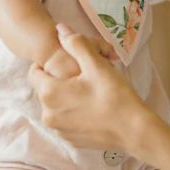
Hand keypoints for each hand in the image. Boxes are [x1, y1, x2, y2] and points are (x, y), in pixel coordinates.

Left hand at [29, 25, 156, 153]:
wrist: (135, 132)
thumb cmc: (116, 97)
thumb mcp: (97, 65)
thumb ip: (77, 44)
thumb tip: (60, 29)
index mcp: (49, 93)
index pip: (35, 71)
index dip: (49, 63)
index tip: (70, 63)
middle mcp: (48, 114)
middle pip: (47, 88)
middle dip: (62, 80)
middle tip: (87, 76)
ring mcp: (59, 130)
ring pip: (57, 105)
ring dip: (68, 97)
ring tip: (92, 92)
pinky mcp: (71, 140)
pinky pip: (67, 120)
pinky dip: (75, 113)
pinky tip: (95, 108)